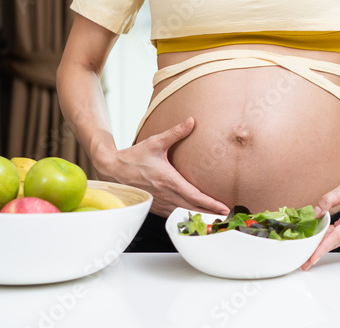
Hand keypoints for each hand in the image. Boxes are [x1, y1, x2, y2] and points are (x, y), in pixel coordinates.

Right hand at [93, 117, 228, 217]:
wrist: (113, 170)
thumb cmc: (134, 157)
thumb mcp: (156, 142)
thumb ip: (175, 132)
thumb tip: (191, 121)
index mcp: (169, 180)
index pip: (195, 196)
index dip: (211, 203)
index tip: (224, 207)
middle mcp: (166, 194)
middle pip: (193, 208)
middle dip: (210, 214)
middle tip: (225, 216)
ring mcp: (160, 203)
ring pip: (183, 214)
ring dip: (199, 217)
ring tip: (214, 219)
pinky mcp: (155, 206)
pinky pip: (173, 215)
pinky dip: (185, 217)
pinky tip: (193, 216)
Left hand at [300, 168, 339, 270]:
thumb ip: (330, 199)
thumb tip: (316, 212)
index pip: (337, 236)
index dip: (323, 248)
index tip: (312, 258)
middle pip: (336, 241)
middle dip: (319, 249)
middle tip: (304, 261)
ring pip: (339, 240)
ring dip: (324, 243)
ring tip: (309, 249)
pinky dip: (331, 236)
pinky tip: (321, 237)